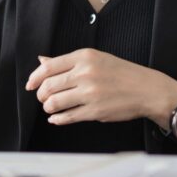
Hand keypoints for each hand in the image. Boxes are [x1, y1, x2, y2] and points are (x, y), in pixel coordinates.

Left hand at [24, 48, 176, 127]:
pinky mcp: (94, 111)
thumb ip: (67, 62)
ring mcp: (90, 93)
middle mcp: (86, 73)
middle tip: (42, 98)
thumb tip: (41, 61)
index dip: (34, 77)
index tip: (30, 84)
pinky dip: (57, 119)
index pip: (48, 67)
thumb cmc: (121, 73)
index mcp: (85, 57)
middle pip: (48, 86)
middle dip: (40, 95)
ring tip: (51, 107)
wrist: (146, 89)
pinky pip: (67, 117)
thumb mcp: (95, 59)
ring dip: (48, 107)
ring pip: (54, 102)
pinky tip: (56, 118)